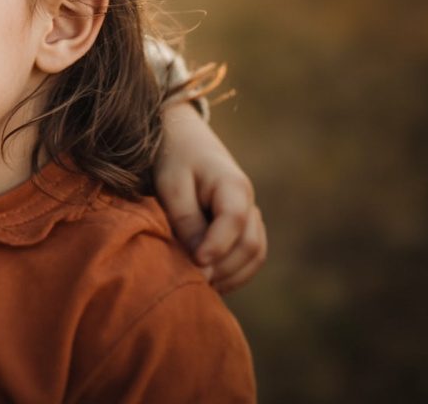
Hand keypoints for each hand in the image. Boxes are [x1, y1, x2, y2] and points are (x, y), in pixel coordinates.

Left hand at [154, 103, 266, 293]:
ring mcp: (250, 215)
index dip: (217, 246)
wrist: (182, 139)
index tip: (195, 263)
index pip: (235, 220)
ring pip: (255, 255)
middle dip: (222, 267)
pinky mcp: (243, 226)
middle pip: (249, 244)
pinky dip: (234, 273)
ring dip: (230, 275)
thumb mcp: (172, 185)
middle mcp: (249, 202)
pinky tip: (210, 282)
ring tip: (200, 287)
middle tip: (192, 282)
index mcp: (233, 185)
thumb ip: (186, 219)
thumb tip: (198, 260)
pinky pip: (250, 257)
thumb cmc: (173, 160)